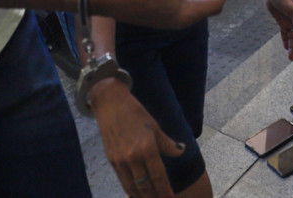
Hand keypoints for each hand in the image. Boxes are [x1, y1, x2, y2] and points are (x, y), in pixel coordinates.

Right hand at [91, 79, 180, 197]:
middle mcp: (132, 157)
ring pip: (132, 188)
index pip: (159, 177)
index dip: (166, 192)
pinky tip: (136, 196)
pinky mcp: (111, 161)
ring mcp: (120, 161)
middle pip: (145, 187)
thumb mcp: (155, 126)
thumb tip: (181, 151)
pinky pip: (122, 181)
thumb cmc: (135, 113)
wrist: (110, 104)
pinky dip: (130, 191)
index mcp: (146, 148)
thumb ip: (168, 144)